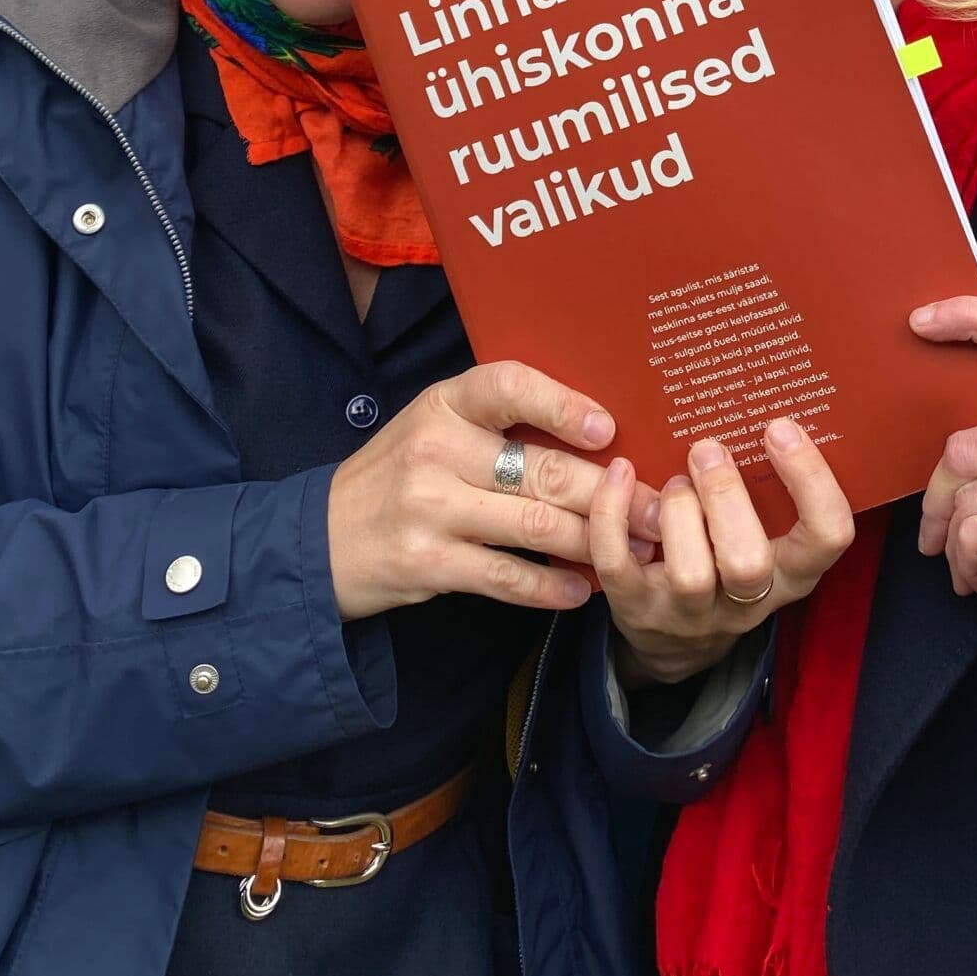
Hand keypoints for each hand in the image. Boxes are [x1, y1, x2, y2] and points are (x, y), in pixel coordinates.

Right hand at [324, 361, 663, 620]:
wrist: (320, 539)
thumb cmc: (398, 474)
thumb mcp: (433, 427)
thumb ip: (497, 425)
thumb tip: (596, 434)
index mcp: (443, 404)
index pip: (507, 386)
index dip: (561, 403)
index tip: (608, 428)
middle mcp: (435, 450)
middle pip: (538, 468)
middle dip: (609, 491)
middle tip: (656, 508)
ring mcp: (430, 509)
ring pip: (533, 525)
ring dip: (594, 541)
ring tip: (637, 549)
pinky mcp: (428, 564)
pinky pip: (506, 576)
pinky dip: (551, 588)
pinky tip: (583, 590)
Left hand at [588, 416, 855, 685]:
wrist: (676, 642)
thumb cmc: (726, 559)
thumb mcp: (765, 535)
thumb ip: (769, 487)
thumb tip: (759, 397)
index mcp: (791, 573)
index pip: (828, 536)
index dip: (812, 481)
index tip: (779, 427)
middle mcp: (747, 601)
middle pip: (749, 565)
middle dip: (726, 498)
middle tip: (708, 448)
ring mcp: (689, 612)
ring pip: (690, 574)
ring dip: (679, 511)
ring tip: (675, 480)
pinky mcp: (636, 609)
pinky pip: (619, 564)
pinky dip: (614, 512)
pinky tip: (620, 472)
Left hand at [911, 298, 976, 687]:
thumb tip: (945, 431)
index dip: (969, 317)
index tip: (921, 322)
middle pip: (963, 445)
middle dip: (939, 499)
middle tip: (938, 535)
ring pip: (963, 494)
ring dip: (955, 542)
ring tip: (976, 564)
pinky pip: (970, 532)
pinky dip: (966, 564)